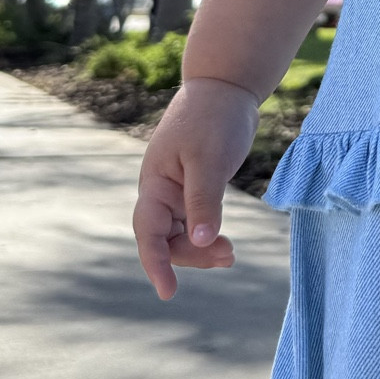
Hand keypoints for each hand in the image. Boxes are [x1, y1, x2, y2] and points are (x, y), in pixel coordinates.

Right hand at [133, 75, 260, 299]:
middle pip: (167, 238)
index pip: (149, 233)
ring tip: (230, 255)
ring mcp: (178, 189)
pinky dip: (208, 234)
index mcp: (155, 183)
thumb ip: (204, 201)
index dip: (156, 263)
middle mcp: (161, 190)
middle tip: (227, 256)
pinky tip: (225, 244)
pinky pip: (195, 220)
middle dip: (191, 255)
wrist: (227, 86)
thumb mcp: (210, 161)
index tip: (168, 292)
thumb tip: (201, 241)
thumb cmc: (213, 118)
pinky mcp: (196, 186)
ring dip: (202, 247)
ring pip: (182, 233)